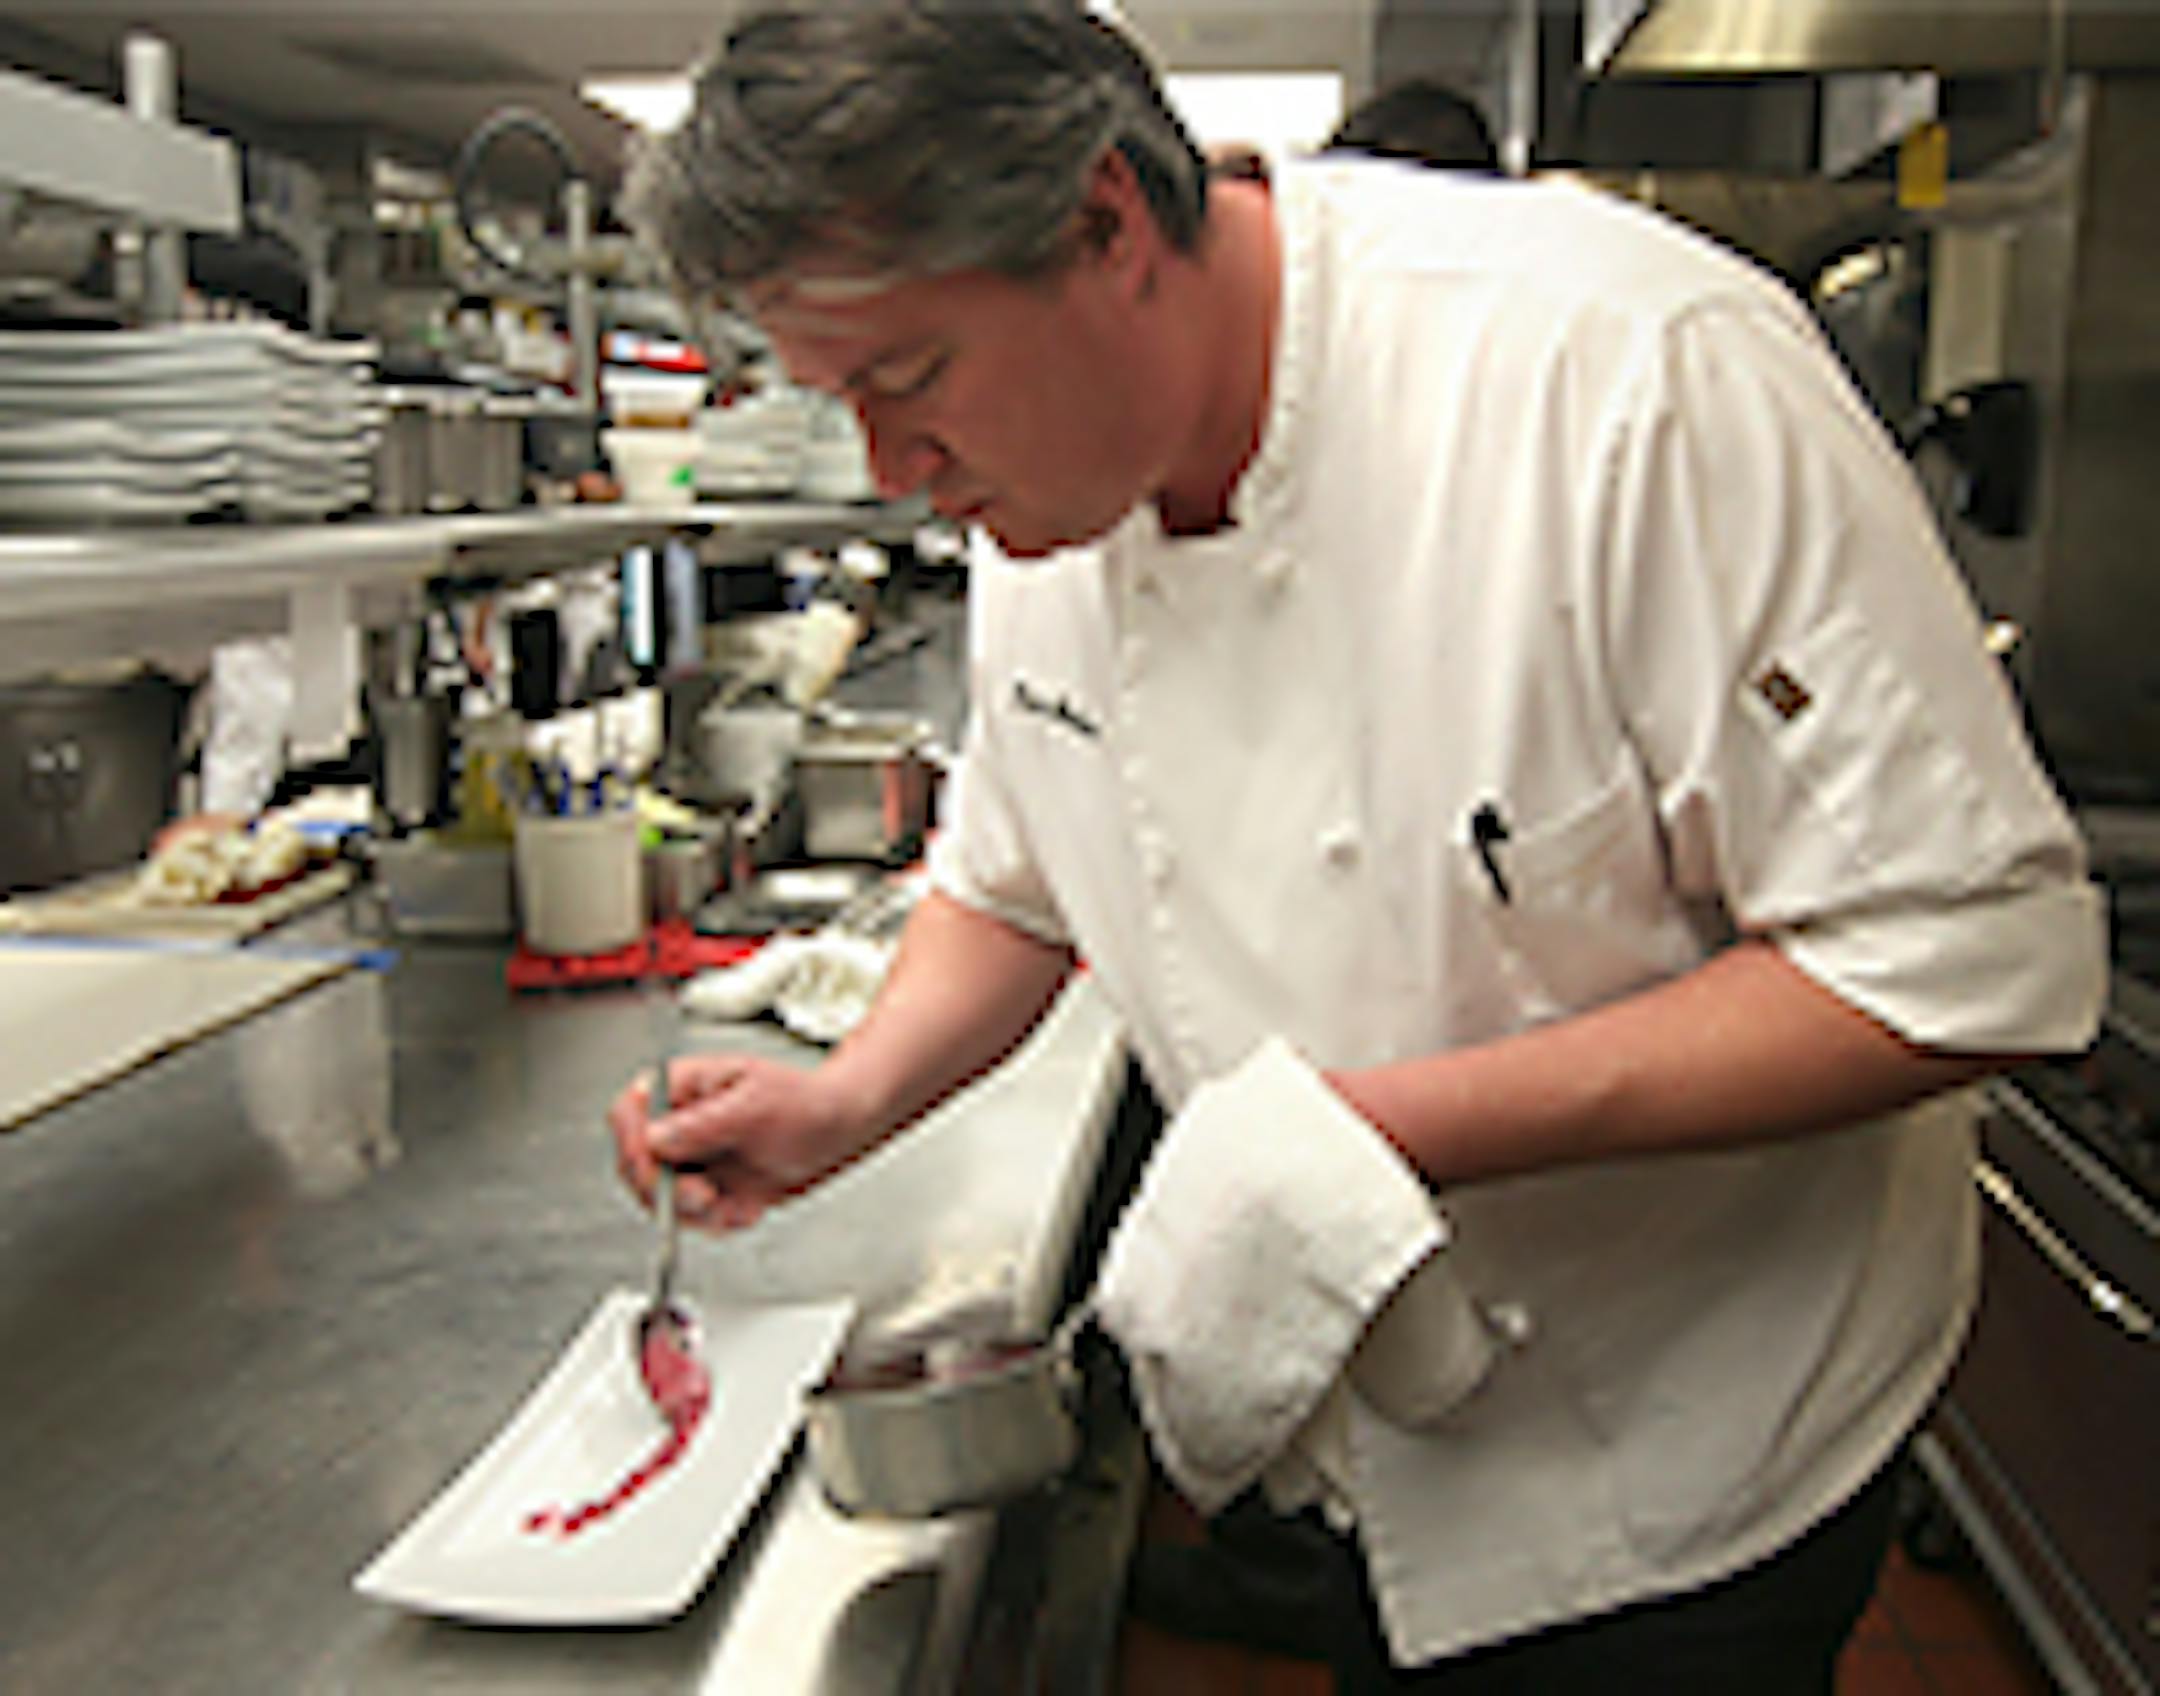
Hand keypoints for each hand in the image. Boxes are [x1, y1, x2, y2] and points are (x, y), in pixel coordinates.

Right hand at [607, 1053, 874, 1231]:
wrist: (836, 1130)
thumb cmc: (803, 1103)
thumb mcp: (755, 1106)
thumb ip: (703, 1123)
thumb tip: (654, 1138)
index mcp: (679, 1087)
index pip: (628, 1114)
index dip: (632, 1146)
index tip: (657, 1170)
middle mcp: (675, 1123)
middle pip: (634, 1164)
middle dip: (667, 1191)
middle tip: (706, 1197)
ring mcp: (687, 1158)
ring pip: (659, 1199)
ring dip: (696, 1213)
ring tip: (737, 1207)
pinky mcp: (703, 1187)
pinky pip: (692, 1217)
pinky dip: (718, 1221)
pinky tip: (748, 1210)